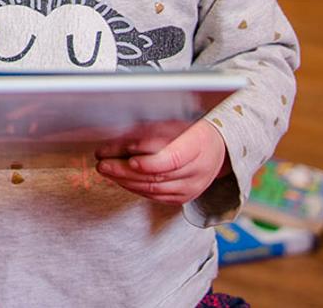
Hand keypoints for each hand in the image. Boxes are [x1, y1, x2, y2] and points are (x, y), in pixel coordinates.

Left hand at [95, 119, 228, 204]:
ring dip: (125, 180)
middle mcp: (197, 171)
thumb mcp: (176, 124)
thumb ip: (152, 133)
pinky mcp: (183, 198)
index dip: (149, 162)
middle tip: (103, 163)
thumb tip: (124, 142)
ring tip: (106, 170)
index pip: (172, 159)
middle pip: (158, 176)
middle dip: (125, 170)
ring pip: (154, 189)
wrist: (219, 151)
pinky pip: (155, 196)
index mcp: (198, 146)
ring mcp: (191, 188)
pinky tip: (120, 179)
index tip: (129, 158)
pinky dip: (135, 188)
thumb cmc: (193, 131)